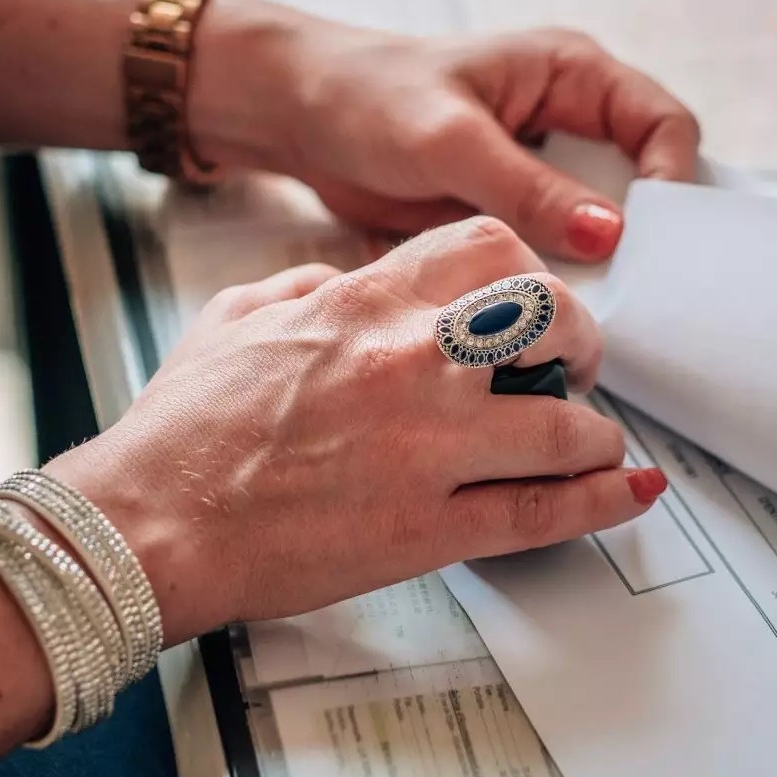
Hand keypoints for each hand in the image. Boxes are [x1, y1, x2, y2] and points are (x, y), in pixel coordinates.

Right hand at [48, 218, 666, 641]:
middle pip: (551, 316)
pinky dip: (601, 501)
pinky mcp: (431, 527)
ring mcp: (429, 446)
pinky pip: (544, 511)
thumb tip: (347, 280)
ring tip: (590, 442)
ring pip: (565, 421)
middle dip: (581, 340)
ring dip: (593, 432)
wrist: (149, 522)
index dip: (529, 271)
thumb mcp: (237, 317)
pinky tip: (627, 490)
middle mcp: (411, 361)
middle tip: (575, 366)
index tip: (531, 303)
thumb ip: (306, 286)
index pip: (489, 248)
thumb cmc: (183, 429)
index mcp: (364, 302)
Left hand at [190, 0, 698, 263]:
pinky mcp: (513, 214)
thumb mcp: (450, 140)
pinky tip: (548, 312)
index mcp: (572, 75)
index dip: (671, 179)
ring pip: (604, 230)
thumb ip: (528, 187)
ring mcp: (543, 174)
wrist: (300, 120)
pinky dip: (558, 284)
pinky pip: (558, 255)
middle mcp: (570, 123)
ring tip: (591, 310)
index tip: (650, 236)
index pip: (662, 124)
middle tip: (635, 290)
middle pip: (644, 185)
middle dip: (642, 237)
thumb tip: (610, 235)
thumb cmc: (368, 98)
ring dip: (598, 268)